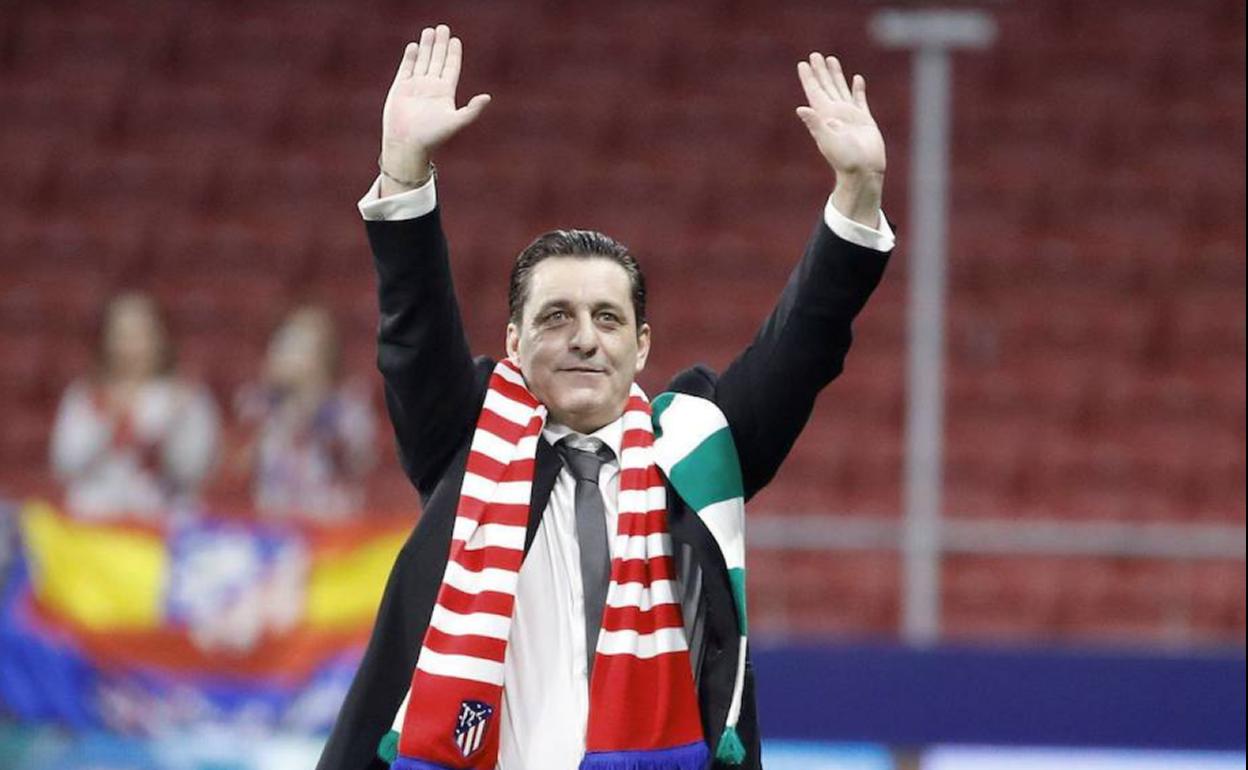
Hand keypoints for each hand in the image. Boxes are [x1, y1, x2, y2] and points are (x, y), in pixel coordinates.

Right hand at [380, 24, 490, 193]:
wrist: (407, 145)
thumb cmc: (433, 137)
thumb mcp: (455, 122)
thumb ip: (472, 110)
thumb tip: (487, 97)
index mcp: (445, 93)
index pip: (451, 68)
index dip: (453, 54)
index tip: (456, 40)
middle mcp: (431, 88)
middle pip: (437, 61)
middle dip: (440, 45)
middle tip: (443, 28)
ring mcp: (415, 87)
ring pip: (422, 61)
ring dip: (426, 46)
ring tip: (430, 31)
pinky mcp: (400, 88)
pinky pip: (406, 68)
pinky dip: (411, 57)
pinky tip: (415, 46)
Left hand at [796, 53, 885, 225]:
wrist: (864, 172)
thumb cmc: (845, 160)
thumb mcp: (828, 141)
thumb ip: (815, 124)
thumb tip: (800, 109)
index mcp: (825, 116)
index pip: (814, 91)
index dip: (809, 77)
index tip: (802, 63)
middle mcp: (835, 114)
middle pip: (826, 86)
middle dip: (820, 71)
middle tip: (815, 54)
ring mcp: (850, 116)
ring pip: (841, 89)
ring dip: (836, 75)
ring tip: (831, 60)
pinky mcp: (864, 120)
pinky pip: (859, 99)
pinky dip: (857, 89)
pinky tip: (856, 79)